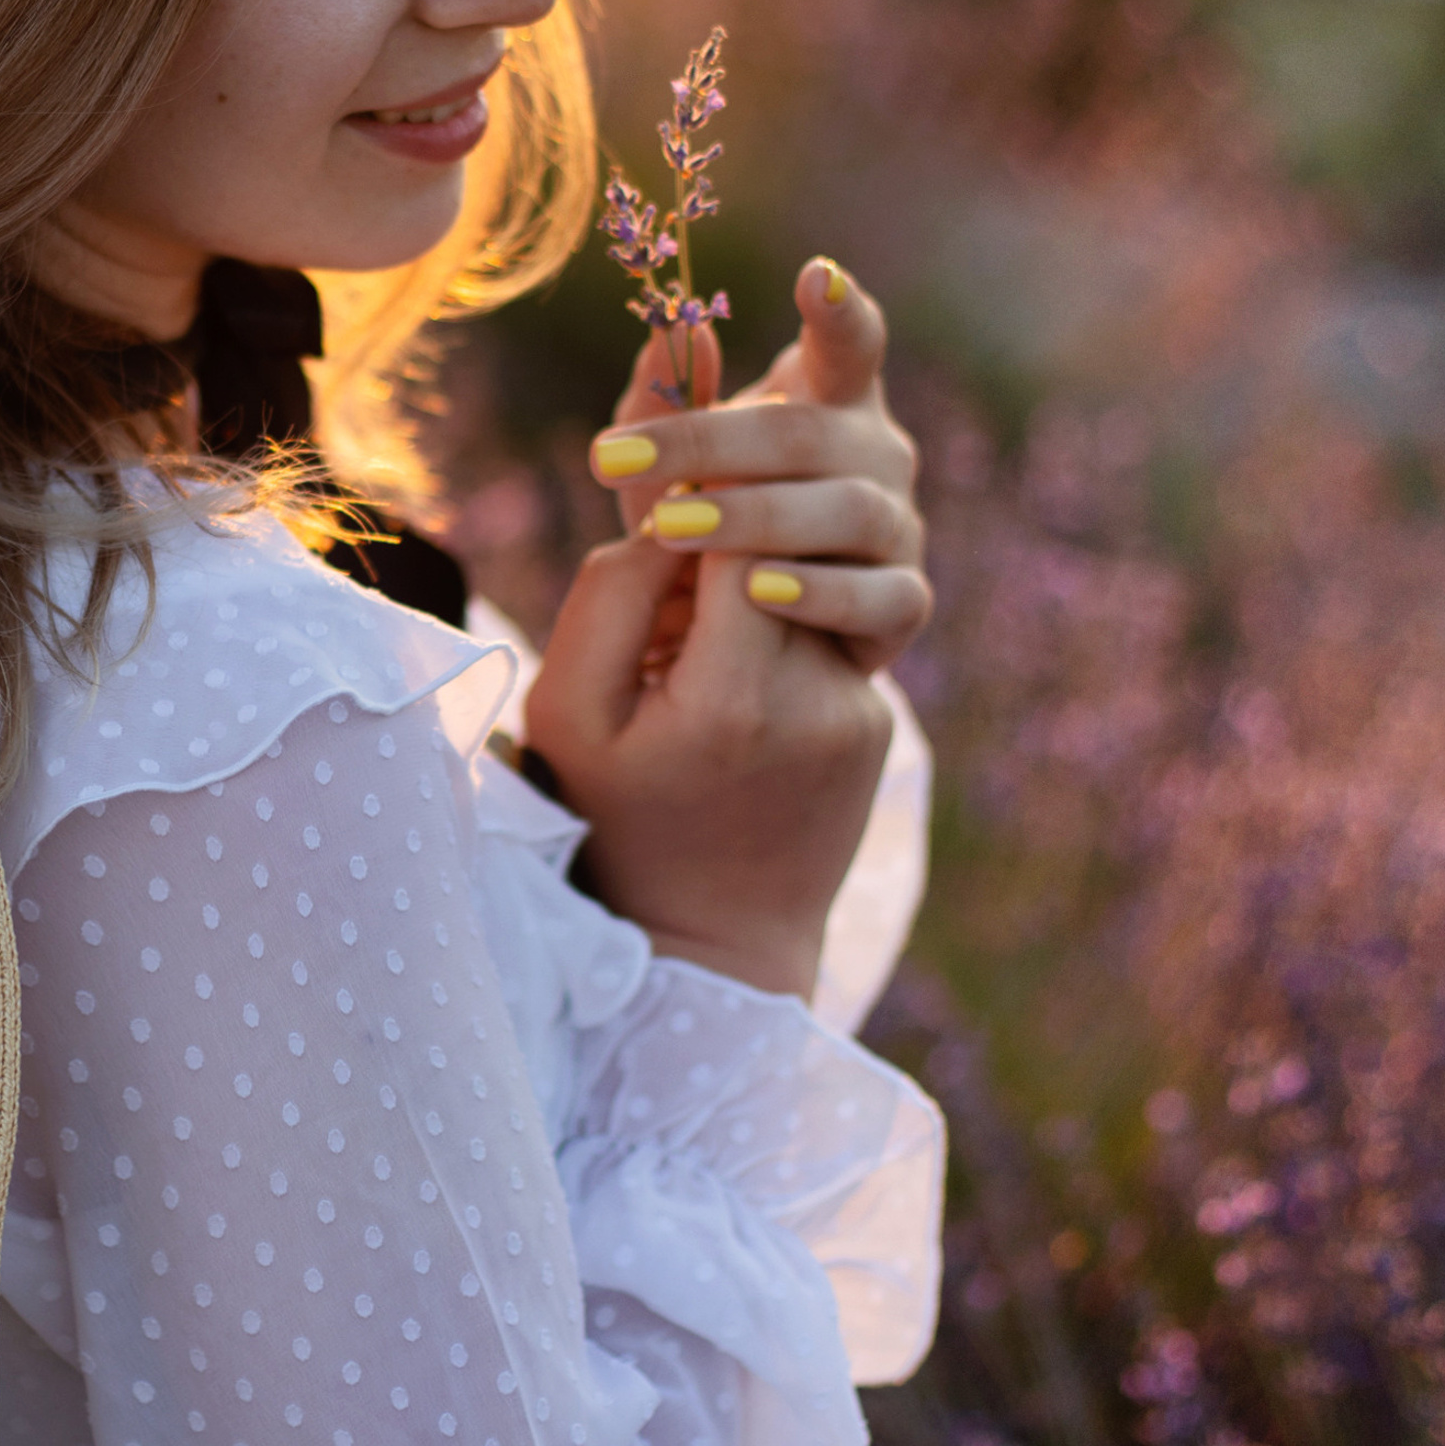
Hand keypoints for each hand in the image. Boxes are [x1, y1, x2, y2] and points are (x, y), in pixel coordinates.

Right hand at [520, 531, 891, 998]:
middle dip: (714, 547)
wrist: (710, 945)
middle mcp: (819, 699)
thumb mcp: (568, 712)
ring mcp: (862, 713)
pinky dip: (772, 642)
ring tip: (683, 658)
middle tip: (657, 588)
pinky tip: (726, 701)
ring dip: (744, 595)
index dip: (691, 503)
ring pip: (804, 589)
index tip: (651, 500)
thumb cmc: (616, 821)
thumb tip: (675, 510)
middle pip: (777, 553)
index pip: (740, 531)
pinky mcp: (876, 724)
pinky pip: (822, 640)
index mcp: (736, 696)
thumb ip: (611, 594)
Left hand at [587, 258, 931, 675]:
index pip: (852, 346)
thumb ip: (668, 398)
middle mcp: (878, 455)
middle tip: (615, 460)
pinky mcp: (904, 603)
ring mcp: (899, 527)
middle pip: (811, 434)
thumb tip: (672, 324)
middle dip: (710, 445)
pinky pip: (880, 596)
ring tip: (674, 531)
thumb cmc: (715, 522)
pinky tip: (757, 593)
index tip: (815, 273)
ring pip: (851, 511)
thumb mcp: (675, 464)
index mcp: (832, 402)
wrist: (756, 634)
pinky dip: (821, 595)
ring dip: (757, 518)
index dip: (841, 311)